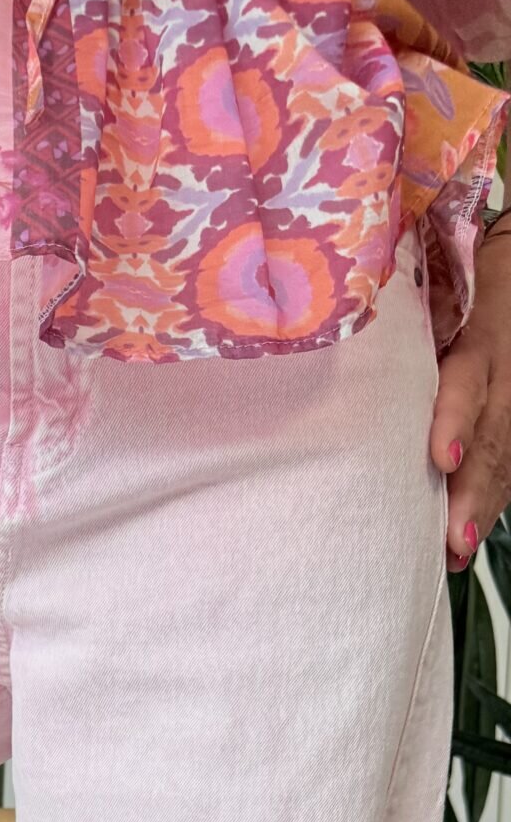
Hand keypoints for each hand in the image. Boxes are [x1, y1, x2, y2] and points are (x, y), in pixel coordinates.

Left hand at [430, 225, 510, 569]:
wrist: (503, 270)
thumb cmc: (443, 279)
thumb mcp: (426, 292)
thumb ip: (400, 326)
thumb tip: (329, 349)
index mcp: (479, 335)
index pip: (469, 380)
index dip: (458, 419)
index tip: (441, 459)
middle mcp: (502, 370)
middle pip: (494, 433)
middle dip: (474, 488)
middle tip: (453, 537)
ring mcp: (510, 396)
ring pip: (503, 454)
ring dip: (481, 506)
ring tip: (455, 550)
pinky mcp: (508, 417)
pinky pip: (505, 462)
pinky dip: (487, 503)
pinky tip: (464, 540)